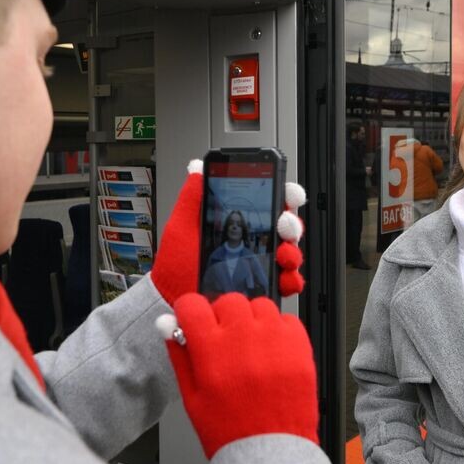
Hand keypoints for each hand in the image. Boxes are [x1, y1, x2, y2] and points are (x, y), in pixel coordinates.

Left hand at [150, 159, 306, 304]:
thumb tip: (198, 167)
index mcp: (239, 221)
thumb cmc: (176, 262)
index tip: (288, 192)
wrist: (170, 297)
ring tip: (284, 253)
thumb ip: (192, 196)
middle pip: (286, 226)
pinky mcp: (262, 288)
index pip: (269, 202)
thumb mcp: (182, 225)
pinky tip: (284, 277)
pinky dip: (291, 280)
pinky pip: (286, 283)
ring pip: (291, 253)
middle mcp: (253, 241)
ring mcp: (260, 264)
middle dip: (292, 222)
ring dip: (293, 251)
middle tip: (283, 223)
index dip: (285, 193)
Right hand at [157, 292, 317, 458]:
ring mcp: (274, 340)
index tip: (194, 320)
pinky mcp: (299, 347)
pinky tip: (272, 354)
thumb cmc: (230, 430)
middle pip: (227, 301)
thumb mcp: (192, 397)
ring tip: (252, 348)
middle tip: (226, 341)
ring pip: (259, 306)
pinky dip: (278, 331)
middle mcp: (243, 338)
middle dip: (223, 316)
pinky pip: (286, 320)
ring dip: (252, 321)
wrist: (271, 455)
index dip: (190, 312)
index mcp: (212, 351)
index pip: (192, 305)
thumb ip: (180, 356)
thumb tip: (168, 325)